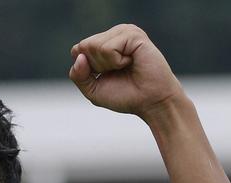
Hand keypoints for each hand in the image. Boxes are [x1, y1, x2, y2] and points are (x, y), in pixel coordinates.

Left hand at [69, 24, 184, 119]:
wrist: (151, 102)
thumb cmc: (126, 95)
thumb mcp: (93, 90)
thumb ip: (78, 75)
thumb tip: (79, 56)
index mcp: (105, 43)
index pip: (78, 49)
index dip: (86, 69)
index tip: (106, 76)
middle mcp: (114, 34)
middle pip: (84, 46)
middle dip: (97, 67)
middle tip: (118, 72)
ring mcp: (125, 32)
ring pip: (95, 46)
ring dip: (107, 64)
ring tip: (126, 66)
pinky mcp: (133, 35)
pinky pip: (108, 48)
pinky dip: (116, 61)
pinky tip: (131, 62)